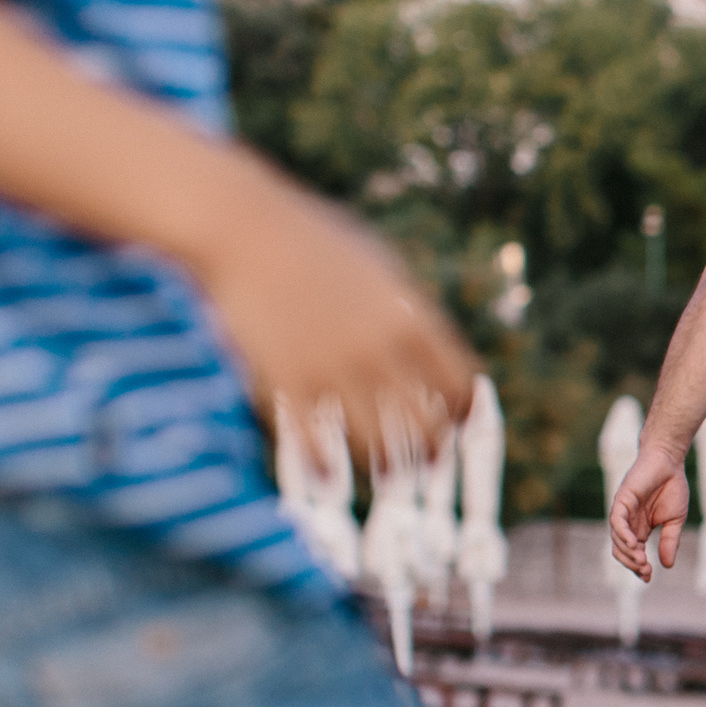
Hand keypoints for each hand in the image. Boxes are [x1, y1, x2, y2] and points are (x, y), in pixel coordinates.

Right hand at [199, 189, 475, 465]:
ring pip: (376, 443)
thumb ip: (411, 309)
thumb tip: (434, 348)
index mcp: (412, 321)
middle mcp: (381, 351)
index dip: (462, 412)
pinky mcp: (287, 382)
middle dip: (432, 448)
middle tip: (430, 461)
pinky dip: (323, 465)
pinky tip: (327, 476)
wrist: (243, 230)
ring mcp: (334, 369)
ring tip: (387, 474)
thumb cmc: (314, 241)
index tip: (455, 422)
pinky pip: (316, 443)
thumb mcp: (381, 267)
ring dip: (385, 464)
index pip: (458, 386)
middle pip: (425, 424)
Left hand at [608, 445, 690, 579]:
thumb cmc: (672, 487)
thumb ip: (670, 541)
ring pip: (617, 539)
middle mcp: (628, 523)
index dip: (638, 568)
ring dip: (628, 553)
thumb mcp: (675, 521)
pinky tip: (634, 544)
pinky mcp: (621, 500)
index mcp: (639, 529)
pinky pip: (617, 522)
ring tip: (642, 561)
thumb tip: (667, 565)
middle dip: (632, 564)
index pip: (633, 553)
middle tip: (647, 571)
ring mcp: (623, 512)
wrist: (669, 462)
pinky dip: (623, 535)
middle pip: (621, 551)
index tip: (649, 578)